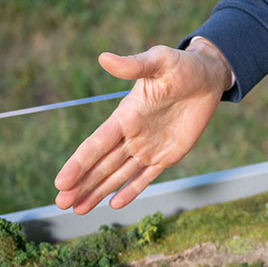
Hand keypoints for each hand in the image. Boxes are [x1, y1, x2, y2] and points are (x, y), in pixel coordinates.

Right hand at [54, 39, 231, 213]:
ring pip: (118, 175)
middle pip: (101, 165)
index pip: (96, 145)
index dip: (79, 164)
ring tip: (78, 209)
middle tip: (61, 204)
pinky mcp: (167, 156)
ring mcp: (148, 147)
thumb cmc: (182, 65)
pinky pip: (145, 177)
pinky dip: (130, 191)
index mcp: (125, 116)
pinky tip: (113, 204)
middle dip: (81, 185)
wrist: (206, 77)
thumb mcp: (159, 62)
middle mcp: (132, 135)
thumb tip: (104, 58)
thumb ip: (133, 65)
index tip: (61, 182)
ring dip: (98, 191)